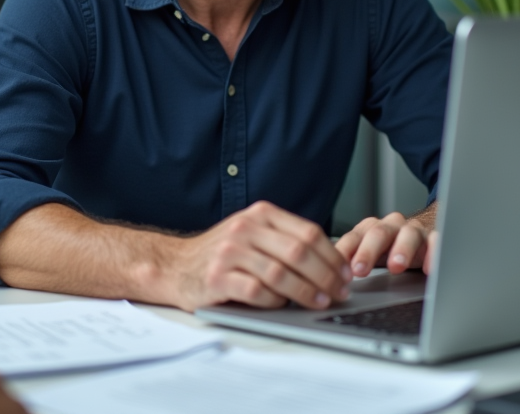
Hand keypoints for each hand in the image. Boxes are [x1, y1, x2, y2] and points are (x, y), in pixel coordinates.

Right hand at [169, 201, 351, 311]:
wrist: (175, 265)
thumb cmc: (221, 254)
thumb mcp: (253, 234)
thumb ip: (284, 240)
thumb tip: (331, 263)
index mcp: (260, 214)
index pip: (308, 232)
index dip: (332, 256)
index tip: (345, 274)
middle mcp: (245, 228)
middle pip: (299, 252)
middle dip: (326, 276)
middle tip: (338, 292)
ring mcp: (230, 252)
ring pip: (281, 273)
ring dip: (306, 292)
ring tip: (319, 302)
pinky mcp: (218, 277)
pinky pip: (257, 292)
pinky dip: (274, 301)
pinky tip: (281, 305)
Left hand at [335, 202, 437, 277]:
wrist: (420, 236)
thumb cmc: (389, 248)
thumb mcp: (368, 254)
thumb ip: (350, 261)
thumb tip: (326, 278)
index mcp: (370, 229)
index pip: (354, 237)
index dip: (346, 251)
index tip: (339, 269)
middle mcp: (391, 226)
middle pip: (378, 233)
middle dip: (368, 252)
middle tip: (360, 270)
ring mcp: (413, 231)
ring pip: (408, 234)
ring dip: (401, 249)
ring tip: (396, 267)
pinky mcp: (433, 238)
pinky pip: (436, 242)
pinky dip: (433, 253)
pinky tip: (429, 269)